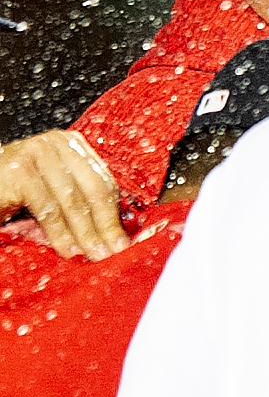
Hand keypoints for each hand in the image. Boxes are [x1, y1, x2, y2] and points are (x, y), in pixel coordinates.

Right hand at [0, 129, 125, 258]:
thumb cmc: (16, 190)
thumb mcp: (55, 190)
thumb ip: (81, 201)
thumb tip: (114, 233)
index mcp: (72, 145)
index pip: (104, 181)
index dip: (115, 214)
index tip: (123, 241)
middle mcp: (57, 143)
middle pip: (93, 188)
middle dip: (104, 224)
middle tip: (112, 250)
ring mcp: (38, 152)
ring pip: (72, 199)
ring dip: (84, 232)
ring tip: (91, 253)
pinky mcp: (20, 170)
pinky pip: (47, 207)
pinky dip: (58, 232)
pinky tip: (66, 249)